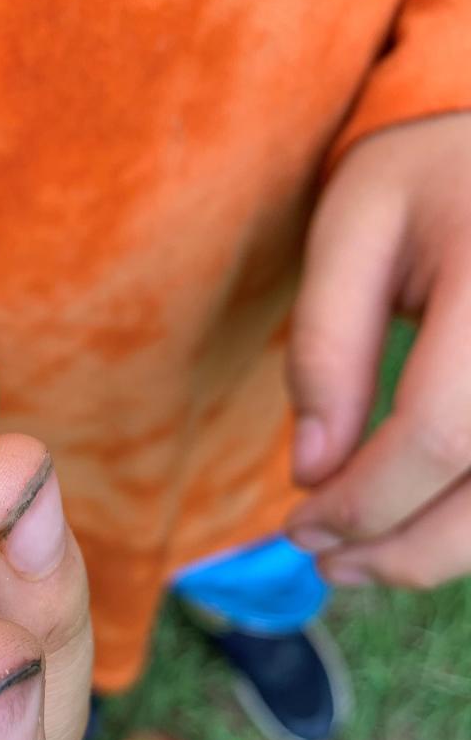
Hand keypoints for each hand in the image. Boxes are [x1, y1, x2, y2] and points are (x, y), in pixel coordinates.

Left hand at [287, 112, 470, 588]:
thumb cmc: (427, 175)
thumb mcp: (353, 227)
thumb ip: (326, 348)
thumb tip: (313, 474)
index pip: (441, 432)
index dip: (364, 500)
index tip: (297, 525)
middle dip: (400, 548)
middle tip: (324, 563)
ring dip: (440, 554)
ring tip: (359, 561)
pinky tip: (417, 526)